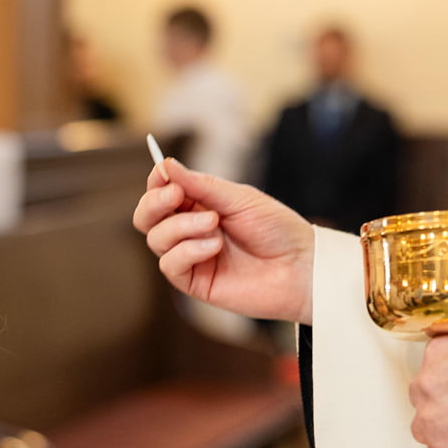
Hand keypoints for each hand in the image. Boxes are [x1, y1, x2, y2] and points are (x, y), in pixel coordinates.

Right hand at [133, 157, 315, 324]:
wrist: (300, 266)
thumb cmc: (276, 229)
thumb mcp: (239, 198)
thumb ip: (200, 184)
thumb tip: (164, 165)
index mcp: (200, 204)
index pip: (162, 191)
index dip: (157, 181)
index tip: (164, 171)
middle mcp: (190, 230)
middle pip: (146, 217)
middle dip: (155, 203)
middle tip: (176, 195)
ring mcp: (190, 257)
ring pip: (156, 238)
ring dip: (181, 227)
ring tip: (214, 224)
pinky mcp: (194, 282)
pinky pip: (170, 264)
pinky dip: (188, 251)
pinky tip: (214, 247)